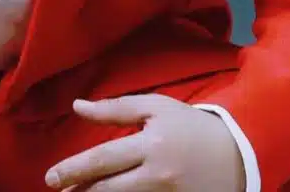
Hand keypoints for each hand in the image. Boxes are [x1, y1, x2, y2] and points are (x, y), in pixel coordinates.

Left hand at [44, 94, 244, 190]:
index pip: (103, 160)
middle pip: (108, 190)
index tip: (50, 177)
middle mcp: (158, 176)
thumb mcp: (156, 107)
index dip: (74, 170)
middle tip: (57, 191)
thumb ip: (115, 108)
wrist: (238, 154)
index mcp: (151, 145)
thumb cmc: (190, 126)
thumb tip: (77, 107)